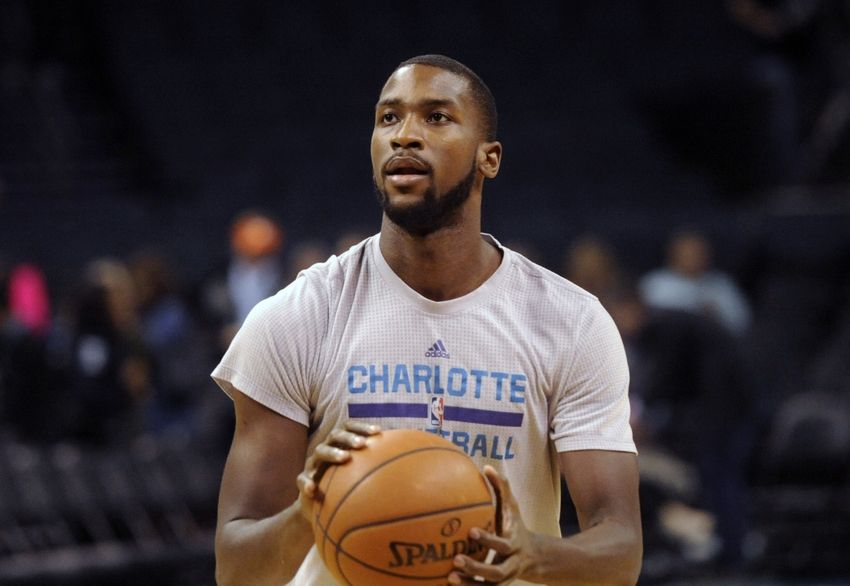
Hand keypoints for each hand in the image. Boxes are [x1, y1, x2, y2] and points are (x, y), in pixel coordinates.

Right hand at [295, 421, 380, 521]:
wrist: (318, 507)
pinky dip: (307, 483)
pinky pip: (302, 480)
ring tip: (345, 458)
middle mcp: (326, 450)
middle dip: (348, 437)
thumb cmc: (344, 485)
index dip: (362, 427)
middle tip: (362, 444)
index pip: (349, 428)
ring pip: (319, 452)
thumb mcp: (360, 476)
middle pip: (334, 436)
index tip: (378, 432)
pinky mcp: (303, 481)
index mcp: (340, 445)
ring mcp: (313, 465)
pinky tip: (313, 489)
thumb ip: (378, 467)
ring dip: (332, 453)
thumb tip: (410, 467)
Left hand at [448, 466, 535, 584]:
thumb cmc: (514, 525)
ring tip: (449, 578)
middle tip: (455, 559)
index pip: (502, 545)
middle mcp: (511, 565)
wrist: (533, 556)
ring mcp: (504, 579)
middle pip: (496, 572)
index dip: (488, 540)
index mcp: (514, 544)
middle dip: (476, 568)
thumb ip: (502, 488)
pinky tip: (447, 585)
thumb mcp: (512, 507)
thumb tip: (487, 466)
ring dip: (469, 585)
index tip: (470, 531)